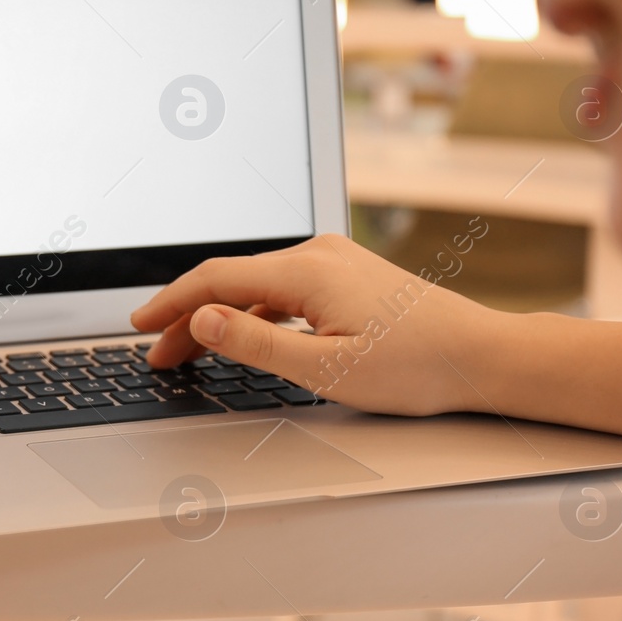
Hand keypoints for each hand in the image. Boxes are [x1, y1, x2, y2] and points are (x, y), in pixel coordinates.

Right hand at [129, 234, 502, 415]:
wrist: (482, 356)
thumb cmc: (415, 366)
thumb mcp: (325, 367)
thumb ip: (257, 343)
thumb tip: (203, 320)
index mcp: (306, 270)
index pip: (215, 280)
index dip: (170, 304)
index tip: (139, 328)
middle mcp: (317, 253)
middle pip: (231, 280)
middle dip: (187, 317)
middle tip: (157, 356)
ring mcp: (334, 261)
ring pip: (255, 286)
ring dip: (219, 318)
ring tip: (190, 353)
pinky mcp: (348, 275)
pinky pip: (282, 289)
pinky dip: (252, 312)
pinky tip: (243, 337)